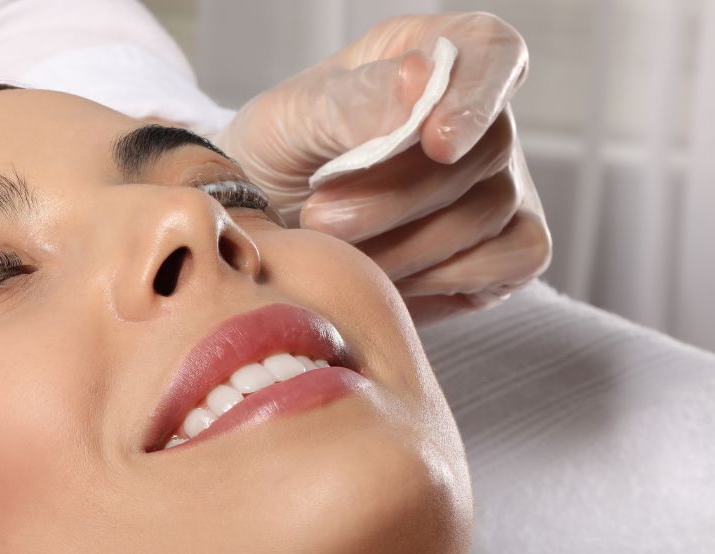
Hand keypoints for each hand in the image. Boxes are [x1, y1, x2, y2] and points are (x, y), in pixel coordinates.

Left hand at [215, 13, 550, 323]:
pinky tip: (384, 276)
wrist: (266, 229)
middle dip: (396, 197)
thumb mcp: (291, 121)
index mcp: (434, 57)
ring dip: (405, 245)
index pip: (493, 53)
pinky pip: (513, 258)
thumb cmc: (279, 159)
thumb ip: (351, 102)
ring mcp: (503, 181)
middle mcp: (480, 116)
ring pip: (490, 212)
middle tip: (319, 219)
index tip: (436, 143)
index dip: (474, 97)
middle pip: (485, 149)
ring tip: (335, 250)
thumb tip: (419, 80)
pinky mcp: (513, 244)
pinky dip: (441, 276)